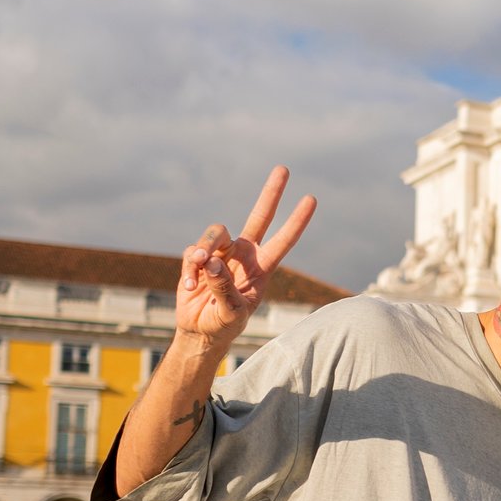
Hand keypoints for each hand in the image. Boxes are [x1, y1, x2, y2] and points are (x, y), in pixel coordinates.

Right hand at [175, 166, 316, 349]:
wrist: (201, 331)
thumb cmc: (225, 324)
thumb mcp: (232, 312)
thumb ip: (224, 288)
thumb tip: (212, 262)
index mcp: (262, 267)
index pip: (283, 240)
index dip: (297, 221)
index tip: (311, 199)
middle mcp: (244, 254)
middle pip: (259, 216)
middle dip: (272, 193)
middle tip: (284, 169)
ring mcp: (221, 253)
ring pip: (215, 234)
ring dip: (203, 251)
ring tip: (198, 275)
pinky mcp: (197, 257)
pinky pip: (192, 253)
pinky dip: (189, 271)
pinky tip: (190, 288)